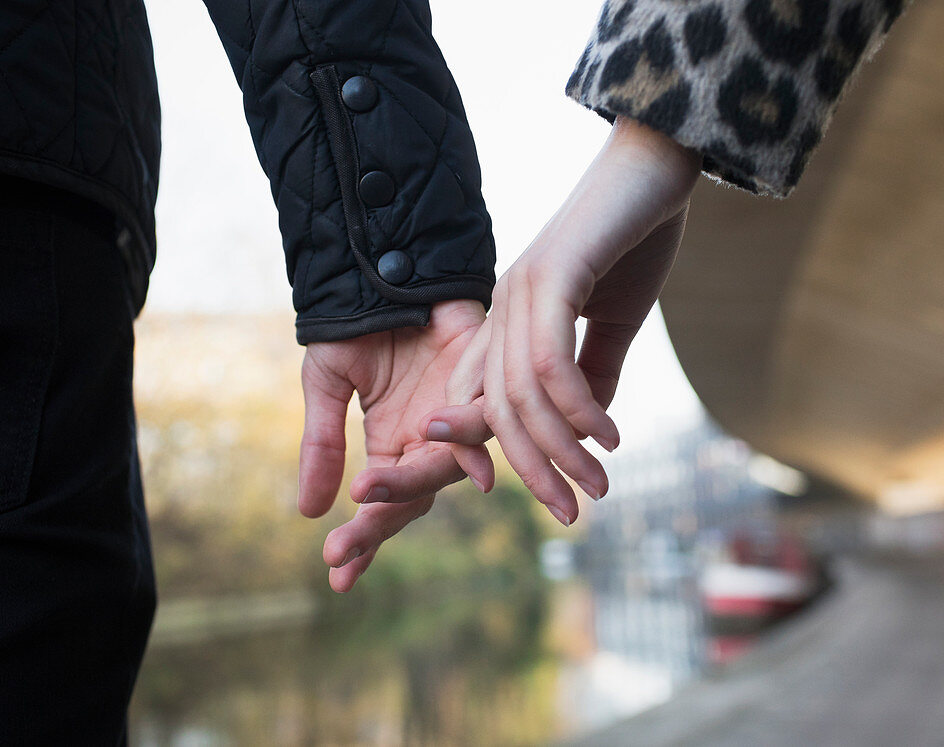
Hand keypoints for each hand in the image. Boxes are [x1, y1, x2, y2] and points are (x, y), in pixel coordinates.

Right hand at [297, 299, 488, 591]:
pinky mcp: (480, 383)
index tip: (337, 577)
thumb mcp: (327, 385)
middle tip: (342, 556)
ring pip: (441, 469)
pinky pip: (480, 425)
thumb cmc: (357, 322)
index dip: (362, 539)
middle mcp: (428, 438)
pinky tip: (470, 476)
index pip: (381, 503)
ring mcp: (454, 415)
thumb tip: (310, 512)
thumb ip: (323, 444)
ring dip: (408, 489)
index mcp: (392, 443)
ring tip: (368, 498)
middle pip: (410, 497)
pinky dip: (472, 448)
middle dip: (375, 527)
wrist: (384, 266)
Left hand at [365, 118, 700, 524]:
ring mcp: (521, 290)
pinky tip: (608, 436)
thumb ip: (595, 371)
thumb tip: (589, 429)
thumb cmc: (636, 237)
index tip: (535, 493)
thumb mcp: (614, 319)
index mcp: (510, 317)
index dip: (487, 451)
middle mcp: (503, 307)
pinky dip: (578, 409)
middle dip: (531, 469)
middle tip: (571, 512)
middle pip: (494, 410)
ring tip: (597, 484)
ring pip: (521, 395)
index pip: (476, 396)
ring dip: (560, 449)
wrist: (656, 163)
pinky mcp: (551, 275)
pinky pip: (552, 362)